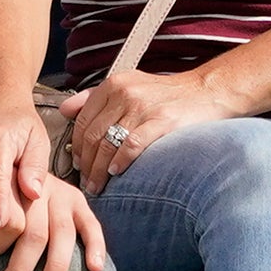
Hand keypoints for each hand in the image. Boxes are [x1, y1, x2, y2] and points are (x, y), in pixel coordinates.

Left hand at [60, 65, 231, 195]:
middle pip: (92, 135)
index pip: (82, 120)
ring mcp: (142, 107)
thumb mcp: (128, 85)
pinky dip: (121, 161)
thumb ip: (95, 97)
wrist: (205, 92)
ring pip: (108, 144)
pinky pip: (132, 145)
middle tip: (85, 181)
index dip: (75, 146)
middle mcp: (124, 93)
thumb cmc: (166, 94)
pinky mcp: (161, 121)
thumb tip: (65, 110)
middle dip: (85, 164)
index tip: (77, 163)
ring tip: (97, 185)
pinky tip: (116, 173)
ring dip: (99, 170)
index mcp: (113, 85)